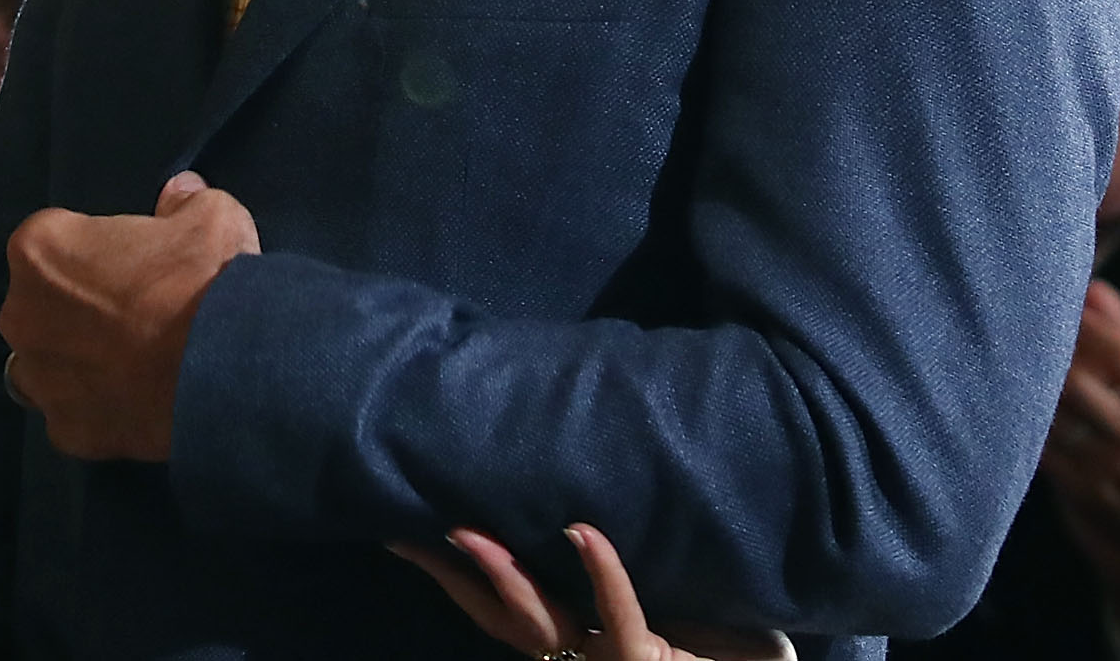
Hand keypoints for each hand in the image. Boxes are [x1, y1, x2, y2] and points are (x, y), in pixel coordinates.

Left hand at [0, 173, 259, 460]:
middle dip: (74, 304)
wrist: (225, 368)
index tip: (129, 260)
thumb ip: (184, 200)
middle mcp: (20, 316)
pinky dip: (97, 404)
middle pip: (40, 303)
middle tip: (131, 307)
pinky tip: (136, 396)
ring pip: (47, 362)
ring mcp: (38, 380)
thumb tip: (179, 194)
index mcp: (40, 251)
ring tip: (129, 357)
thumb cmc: (202, 278)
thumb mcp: (209, 215)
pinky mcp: (64, 432)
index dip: (91, 248)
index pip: (51, 240)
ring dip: (75, 357)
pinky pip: (73, 410)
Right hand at [392, 525, 792, 660]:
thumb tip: (582, 477)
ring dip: (502, 575)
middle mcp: (578, 652)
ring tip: (469, 530)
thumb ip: (617, 555)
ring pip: (539, 621)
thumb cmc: (715, 635)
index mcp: (574, 636)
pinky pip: (617, 614)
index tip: (404, 529)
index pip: (498, 604)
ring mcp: (606, 658)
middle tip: (406, 527)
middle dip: (449, 574)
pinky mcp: (644, 660)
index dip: (450, 571)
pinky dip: (601, 571)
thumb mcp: (657, 591)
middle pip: (498, 615)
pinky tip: (583, 531)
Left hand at [1040, 289, 1119, 615]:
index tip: (1075, 301)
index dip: (1093, 323)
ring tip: (1016, 351)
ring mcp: (1106, 465)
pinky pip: (1045, 450)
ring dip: (1036, 380)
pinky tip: (1017, 398)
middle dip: (1054, 348)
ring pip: (1056, 413)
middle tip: (1034, 322)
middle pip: (1078, 380)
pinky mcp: (1085, 491)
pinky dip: (1030, 421)